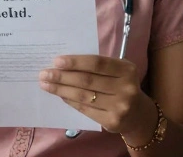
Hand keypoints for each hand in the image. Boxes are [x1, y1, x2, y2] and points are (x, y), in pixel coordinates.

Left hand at [40, 55, 157, 140]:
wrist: (137, 114)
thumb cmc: (122, 86)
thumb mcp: (119, 72)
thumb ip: (99, 68)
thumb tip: (66, 65)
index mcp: (128, 69)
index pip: (98, 64)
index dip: (76, 62)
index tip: (57, 61)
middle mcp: (126, 87)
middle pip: (88, 80)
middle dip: (63, 76)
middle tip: (45, 73)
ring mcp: (119, 106)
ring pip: (83, 96)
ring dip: (61, 89)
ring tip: (46, 84)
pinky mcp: (111, 121)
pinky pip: (84, 109)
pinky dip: (70, 101)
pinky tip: (60, 95)